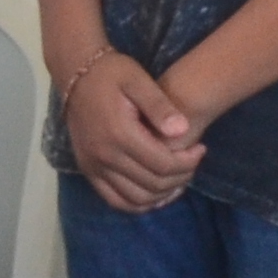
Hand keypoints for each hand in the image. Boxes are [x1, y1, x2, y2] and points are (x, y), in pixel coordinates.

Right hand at [63, 54, 203, 211]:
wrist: (76, 73)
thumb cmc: (112, 73)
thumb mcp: (138, 80)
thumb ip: (160, 105)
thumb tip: (183, 130)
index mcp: (119, 134)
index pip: (162, 164)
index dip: (188, 163)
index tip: (201, 149)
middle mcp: (104, 156)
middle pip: (152, 184)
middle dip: (180, 177)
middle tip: (192, 162)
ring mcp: (93, 166)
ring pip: (135, 198)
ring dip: (161, 194)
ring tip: (178, 178)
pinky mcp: (87, 170)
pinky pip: (114, 200)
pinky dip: (137, 203)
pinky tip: (154, 193)